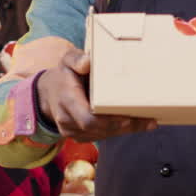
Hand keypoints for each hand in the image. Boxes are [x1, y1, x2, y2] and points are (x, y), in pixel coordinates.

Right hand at [37, 49, 156, 142]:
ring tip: (148, 122)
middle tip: (148, 120)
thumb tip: (88, 62)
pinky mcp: (79, 136)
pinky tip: (136, 125)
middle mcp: (67, 120)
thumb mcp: (66, 61)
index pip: (88, 118)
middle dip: (125, 126)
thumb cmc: (62, 75)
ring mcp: (72, 131)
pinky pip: (101, 136)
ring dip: (125, 130)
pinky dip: (118, 130)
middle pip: (99, 129)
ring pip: (102, 135)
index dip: (109, 120)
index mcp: (66, 100)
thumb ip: (76, 59)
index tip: (128, 116)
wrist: (46, 94)